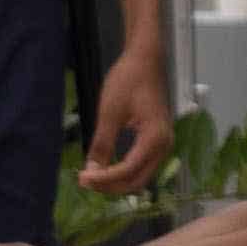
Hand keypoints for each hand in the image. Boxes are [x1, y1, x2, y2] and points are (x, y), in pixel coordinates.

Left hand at [82, 44, 172, 197]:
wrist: (145, 60)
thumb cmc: (128, 80)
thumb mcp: (110, 112)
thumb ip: (102, 144)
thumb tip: (92, 170)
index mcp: (155, 138)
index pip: (128, 170)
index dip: (104, 178)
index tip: (82, 178)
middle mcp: (164, 146)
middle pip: (137, 180)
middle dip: (110, 186)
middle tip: (85, 181)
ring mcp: (163, 144)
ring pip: (140, 175)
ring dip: (117, 181)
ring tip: (92, 177)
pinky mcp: (157, 140)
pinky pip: (141, 165)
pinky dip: (123, 172)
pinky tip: (106, 169)